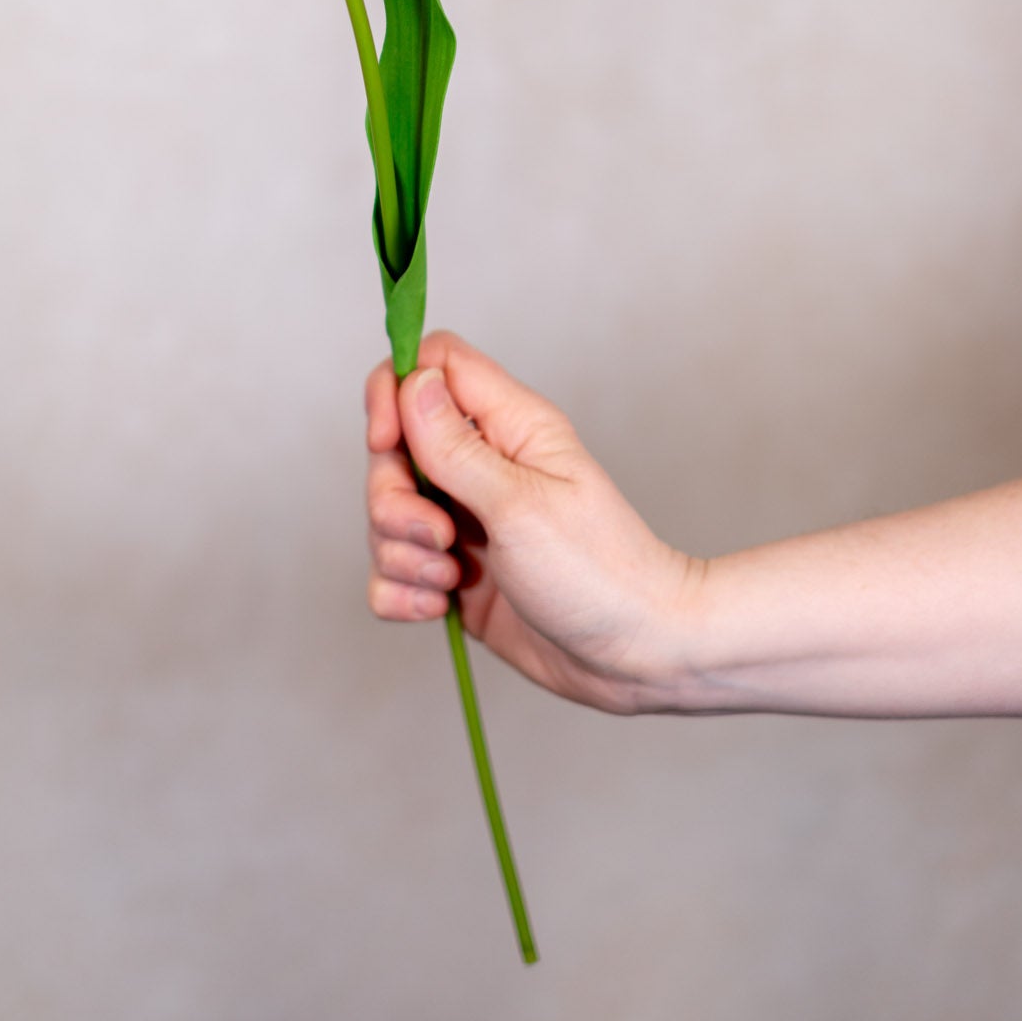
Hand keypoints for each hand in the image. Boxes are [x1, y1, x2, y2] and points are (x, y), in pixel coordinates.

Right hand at [365, 330, 701, 714]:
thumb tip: (413, 381)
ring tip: (450, 579)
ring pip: (387, 513)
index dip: (395, 390)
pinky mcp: (452, 572)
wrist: (635, 656)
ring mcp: (465, 520)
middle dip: (393, 497)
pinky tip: (439, 606)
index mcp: (510, 426)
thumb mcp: (519, 504)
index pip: (433, 364)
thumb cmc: (599, 572)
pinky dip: (401, 591)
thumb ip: (456, 447)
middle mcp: (482, 465)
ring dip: (399, 552)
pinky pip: (392, 570)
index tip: (386, 440)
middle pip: (393, 447)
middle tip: (440, 535)